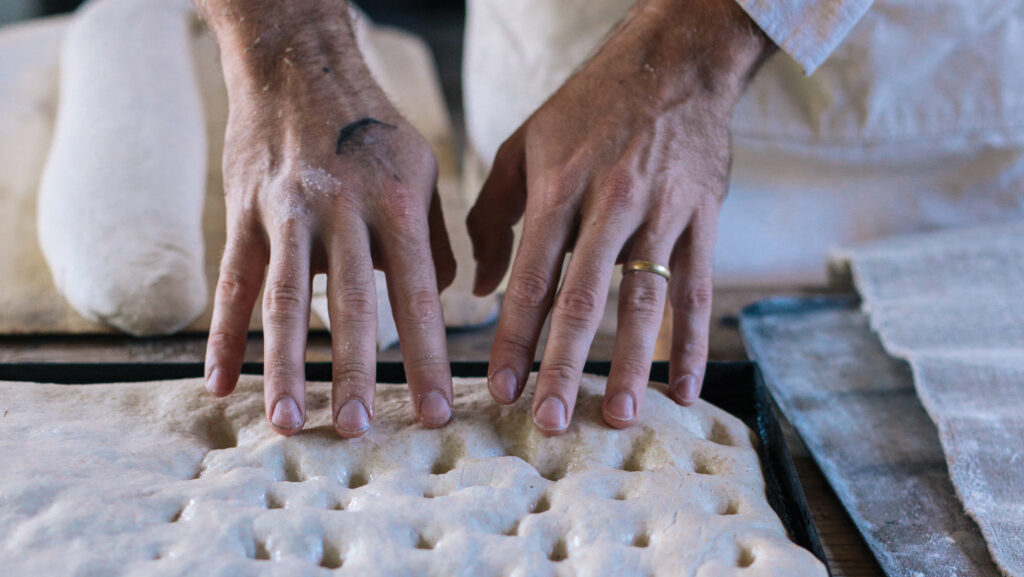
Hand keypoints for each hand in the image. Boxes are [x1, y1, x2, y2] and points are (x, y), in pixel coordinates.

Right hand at [199, 1, 455, 436]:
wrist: (298, 65)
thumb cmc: (372, 126)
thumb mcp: (421, 170)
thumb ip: (432, 237)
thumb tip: (442, 297)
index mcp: (395, 204)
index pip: (418, 294)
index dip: (427, 357)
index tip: (434, 412)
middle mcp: (341, 210)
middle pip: (350, 304)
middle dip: (355, 373)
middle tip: (358, 432)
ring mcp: (287, 212)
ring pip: (285, 299)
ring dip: (285, 366)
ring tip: (287, 422)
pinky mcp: (244, 213)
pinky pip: (233, 282)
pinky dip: (224, 334)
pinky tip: (219, 383)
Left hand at [467, 0, 770, 432]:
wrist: (673, 61)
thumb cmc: (587, 107)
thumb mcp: (523, 145)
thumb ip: (492, 215)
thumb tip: (478, 287)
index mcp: (559, 187)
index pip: (532, 277)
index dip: (514, 338)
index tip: (500, 389)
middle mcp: (611, 203)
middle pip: (585, 298)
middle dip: (564, 365)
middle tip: (551, 421)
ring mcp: (663, 212)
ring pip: (646, 298)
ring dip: (633, 363)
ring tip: (620, 416)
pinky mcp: (702, 217)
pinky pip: (698, 289)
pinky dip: (692, 342)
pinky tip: (685, 390)